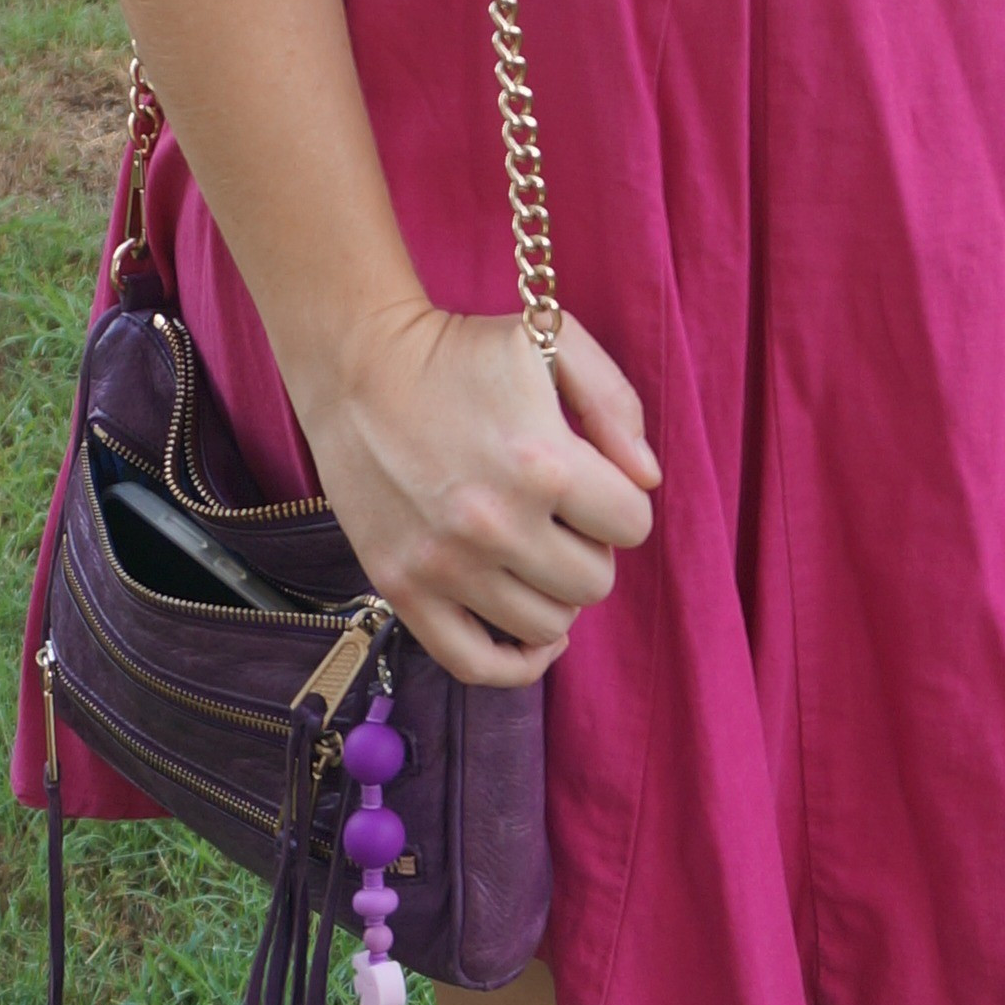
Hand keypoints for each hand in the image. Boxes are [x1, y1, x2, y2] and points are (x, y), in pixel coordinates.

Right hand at [291, 300, 660, 688]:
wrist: (357, 365)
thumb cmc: (460, 350)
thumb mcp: (552, 341)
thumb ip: (616, 402)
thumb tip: (647, 480)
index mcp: (542, 463)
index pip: (631, 525)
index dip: (620, 503)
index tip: (594, 483)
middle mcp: (495, 525)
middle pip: (593, 582)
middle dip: (590, 548)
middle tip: (560, 515)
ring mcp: (445, 565)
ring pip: (545, 625)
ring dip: (554, 593)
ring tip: (535, 552)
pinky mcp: (402, 588)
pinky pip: (476, 663)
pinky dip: (516, 663)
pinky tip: (534, 636)